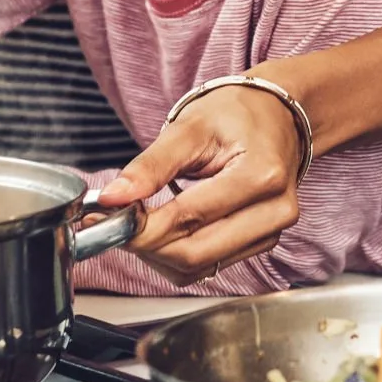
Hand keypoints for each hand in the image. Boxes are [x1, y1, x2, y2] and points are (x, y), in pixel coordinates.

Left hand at [93, 80, 303, 281]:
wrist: (274, 115)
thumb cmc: (235, 114)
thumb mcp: (189, 127)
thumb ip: (151, 165)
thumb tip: (114, 197)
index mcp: (261, 176)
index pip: (191, 217)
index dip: (143, 225)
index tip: (106, 217)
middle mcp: (274, 212)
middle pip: (196, 253)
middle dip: (147, 243)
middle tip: (113, 222)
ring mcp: (271, 232)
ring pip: (201, 267)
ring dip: (159, 254)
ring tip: (136, 222)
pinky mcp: (260, 243)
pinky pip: (211, 265)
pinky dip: (177, 256)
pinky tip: (159, 230)